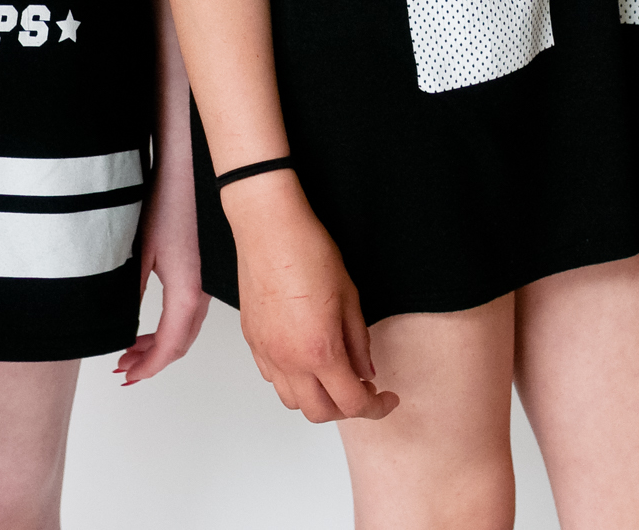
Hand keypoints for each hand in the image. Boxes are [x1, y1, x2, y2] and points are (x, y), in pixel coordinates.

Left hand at [114, 157, 209, 384]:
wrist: (188, 167)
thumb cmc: (166, 202)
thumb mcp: (139, 252)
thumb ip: (131, 294)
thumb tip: (121, 327)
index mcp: (186, 292)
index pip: (169, 347)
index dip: (147, 367)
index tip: (128, 376)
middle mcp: (202, 291)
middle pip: (180, 343)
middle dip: (152, 359)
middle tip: (124, 367)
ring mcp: (206, 281)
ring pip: (186, 327)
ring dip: (160, 343)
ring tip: (131, 348)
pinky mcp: (204, 268)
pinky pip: (190, 310)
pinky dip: (170, 324)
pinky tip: (150, 321)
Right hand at [222, 172, 397, 422]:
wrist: (268, 226)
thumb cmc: (309, 252)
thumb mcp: (350, 296)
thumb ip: (359, 342)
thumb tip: (366, 371)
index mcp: (319, 351)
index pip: (352, 404)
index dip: (376, 406)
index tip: (387, 397)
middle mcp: (288, 360)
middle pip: (320, 413)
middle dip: (346, 408)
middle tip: (362, 388)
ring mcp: (266, 351)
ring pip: (292, 400)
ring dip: (316, 398)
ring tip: (332, 374)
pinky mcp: (251, 339)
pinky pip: (272, 377)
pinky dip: (292, 380)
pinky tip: (304, 357)